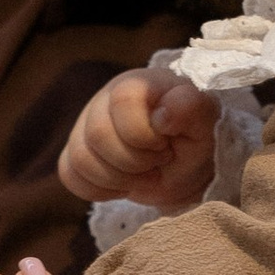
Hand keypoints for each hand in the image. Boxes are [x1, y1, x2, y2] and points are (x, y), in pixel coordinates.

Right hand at [56, 65, 219, 212]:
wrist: (185, 165)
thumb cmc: (196, 138)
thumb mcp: (205, 124)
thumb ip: (192, 109)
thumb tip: (164, 114)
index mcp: (137, 84)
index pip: (122, 102)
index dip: (144, 134)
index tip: (166, 144)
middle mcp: (105, 100)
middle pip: (97, 134)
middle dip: (133, 162)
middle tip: (158, 163)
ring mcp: (85, 126)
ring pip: (80, 158)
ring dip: (118, 179)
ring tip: (144, 174)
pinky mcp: (76, 152)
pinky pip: (69, 174)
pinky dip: (99, 189)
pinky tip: (123, 183)